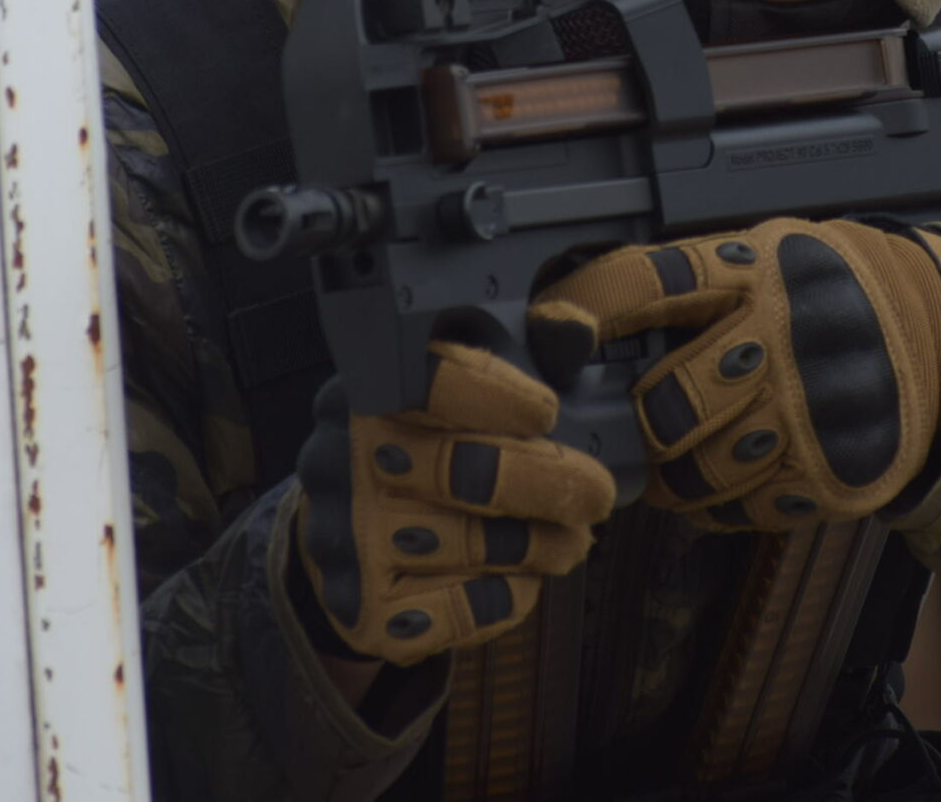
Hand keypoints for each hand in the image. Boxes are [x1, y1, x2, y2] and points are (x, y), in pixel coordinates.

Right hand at [294, 343, 613, 665]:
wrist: (348, 542)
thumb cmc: (425, 449)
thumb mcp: (463, 388)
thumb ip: (521, 352)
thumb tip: (574, 331)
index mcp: (369, 395)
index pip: (428, 383)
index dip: (496, 396)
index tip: (548, 413)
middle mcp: (343, 463)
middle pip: (459, 470)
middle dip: (546, 483)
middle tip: (597, 493)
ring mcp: (348, 540)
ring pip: (465, 543)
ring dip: (538, 544)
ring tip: (574, 539)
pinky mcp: (365, 609)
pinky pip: (455, 609)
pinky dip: (505, 596)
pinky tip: (523, 579)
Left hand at [532, 219, 940, 530]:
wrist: (939, 337)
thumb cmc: (830, 292)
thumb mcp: (769, 257)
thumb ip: (692, 287)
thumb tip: (585, 325)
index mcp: (755, 271)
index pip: (649, 282)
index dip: (588, 307)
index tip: (552, 334)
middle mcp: (782, 340)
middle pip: (667, 406)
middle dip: (640, 422)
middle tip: (636, 421)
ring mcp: (810, 415)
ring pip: (696, 472)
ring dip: (671, 472)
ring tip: (682, 452)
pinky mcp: (830, 476)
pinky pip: (738, 511)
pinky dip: (719, 501)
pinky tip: (732, 471)